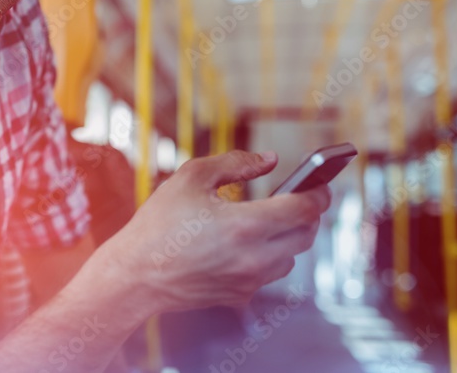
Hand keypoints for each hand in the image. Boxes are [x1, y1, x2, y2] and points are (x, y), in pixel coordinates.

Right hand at [92, 151, 329, 315]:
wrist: (135, 276)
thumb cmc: (159, 224)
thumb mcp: (192, 178)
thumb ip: (235, 163)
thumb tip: (270, 160)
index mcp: (246, 225)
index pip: (305, 209)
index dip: (318, 193)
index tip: (321, 182)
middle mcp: (254, 258)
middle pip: (305, 235)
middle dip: (308, 213)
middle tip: (300, 196)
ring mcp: (249, 281)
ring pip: (290, 257)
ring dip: (289, 236)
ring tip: (272, 217)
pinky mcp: (239, 296)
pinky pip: (269, 273)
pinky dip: (268, 254)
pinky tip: (247, 241)